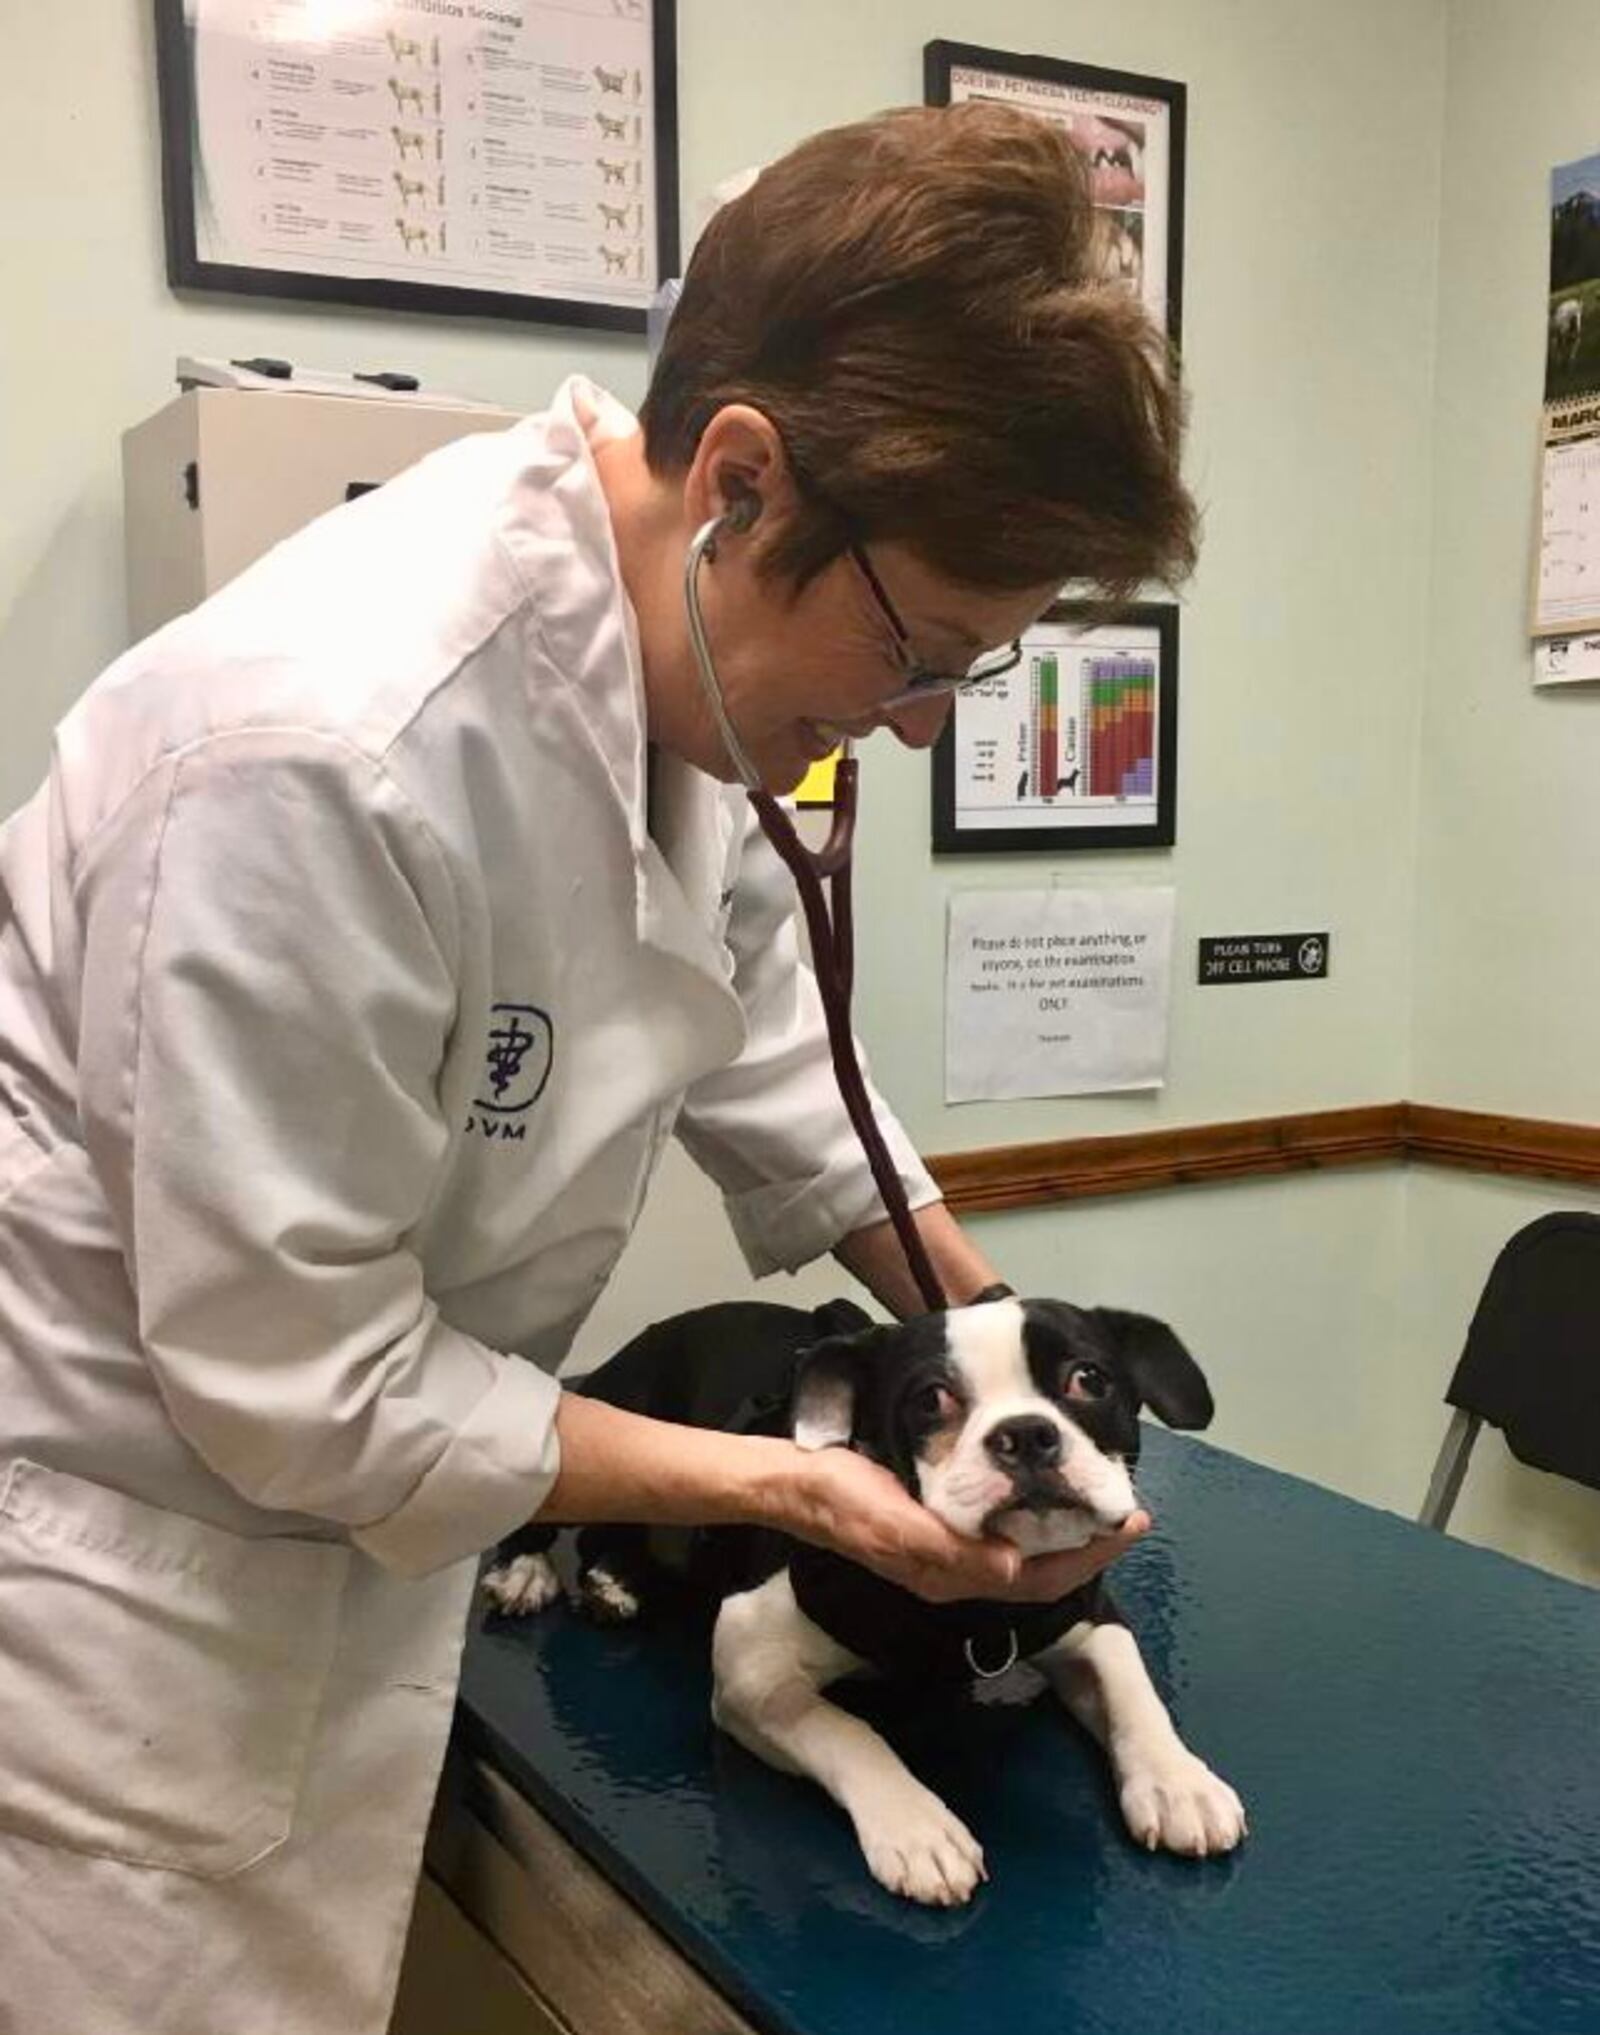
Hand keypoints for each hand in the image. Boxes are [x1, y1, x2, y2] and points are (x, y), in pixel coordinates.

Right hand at [774, 1443, 1150, 1604]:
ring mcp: (946, 1557)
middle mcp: (955, 1573)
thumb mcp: (889, 1518)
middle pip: (1041, 1573)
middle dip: (1090, 1546)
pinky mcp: (936, 1537)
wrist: (792, 1488)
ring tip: (1100, 1504)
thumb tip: (1012, 1565)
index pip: (1040, 1577)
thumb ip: (946, 1546)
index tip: (1133, 1522)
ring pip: (1025, 1558)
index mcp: (949, 1573)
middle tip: (1133, 1512)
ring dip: (1066, 1535)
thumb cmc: (839, 1497)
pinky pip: (1002, 1539)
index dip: (1090, 1555)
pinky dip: (1034, 1523)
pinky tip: (1043, 1499)